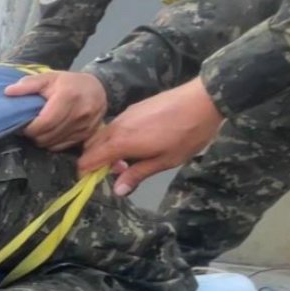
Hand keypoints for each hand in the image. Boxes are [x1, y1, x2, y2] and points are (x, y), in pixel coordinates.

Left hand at [4, 71, 107, 150]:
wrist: (98, 87)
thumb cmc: (68, 83)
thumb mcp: (48, 78)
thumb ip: (28, 85)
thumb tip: (8, 92)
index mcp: (68, 97)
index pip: (45, 123)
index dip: (30, 128)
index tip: (22, 125)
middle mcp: (80, 113)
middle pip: (48, 136)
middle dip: (34, 135)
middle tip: (29, 127)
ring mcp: (86, 125)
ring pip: (55, 143)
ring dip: (43, 140)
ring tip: (39, 129)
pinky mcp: (88, 134)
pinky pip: (64, 146)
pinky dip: (53, 143)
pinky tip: (51, 133)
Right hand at [78, 78, 224, 195]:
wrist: (203, 99)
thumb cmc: (186, 134)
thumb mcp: (165, 161)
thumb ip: (137, 174)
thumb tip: (117, 191)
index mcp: (120, 142)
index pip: (87, 160)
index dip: (86, 174)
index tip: (95, 183)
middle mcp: (115, 127)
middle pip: (90, 147)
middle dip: (95, 162)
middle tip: (118, 172)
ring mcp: (123, 115)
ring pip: (101, 136)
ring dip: (105, 150)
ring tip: (129, 159)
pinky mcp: (132, 109)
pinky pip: (112, 127)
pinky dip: (114, 138)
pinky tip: (136, 143)